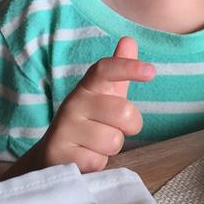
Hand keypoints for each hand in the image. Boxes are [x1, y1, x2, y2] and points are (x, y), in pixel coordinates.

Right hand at [30, 36, 153, 172]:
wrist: (53, 156)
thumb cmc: (89, 123)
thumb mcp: (104, 97)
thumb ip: (119, 72)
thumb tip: (129, 40)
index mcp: (87, 87)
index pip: (104, 70)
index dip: (128, 67)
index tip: (151, 72)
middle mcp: (73, 104)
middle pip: (123, 113)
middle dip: (128, 127)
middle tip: (113, 129)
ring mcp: (64, 129)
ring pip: (112, 140)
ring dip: (111, 147)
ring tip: (96, 145)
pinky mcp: (60, 155)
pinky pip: (99, 161)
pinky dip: (98, 163)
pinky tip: (85, 157)